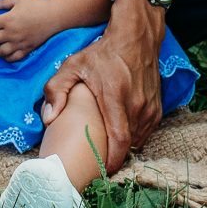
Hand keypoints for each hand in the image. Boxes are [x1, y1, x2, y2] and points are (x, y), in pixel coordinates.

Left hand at [0, 0, 69, 62]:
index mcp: (7, 20)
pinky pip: (15, 57)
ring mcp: (19, 43)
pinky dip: (7, 58)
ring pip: (1, 51)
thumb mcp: (18, 0)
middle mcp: (11, 33)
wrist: (53, 16)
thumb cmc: (35, 5)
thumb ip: (4, 2)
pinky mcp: (27, 49)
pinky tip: (4, 57)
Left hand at [37, 0, 166, 173]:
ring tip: (107, 152)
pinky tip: (121, 136)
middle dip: (115, 157)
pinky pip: (147, 131)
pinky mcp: (158, 106)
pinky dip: (135, 137)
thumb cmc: (102, 52)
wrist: (135, 36)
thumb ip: (56, 89)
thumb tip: (49, 118)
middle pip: (129, 144)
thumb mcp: (72, 65)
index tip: (101, 171)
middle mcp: (138, 105)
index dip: (112, 160)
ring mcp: (150, 107)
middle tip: (98, 164)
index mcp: (117, 98)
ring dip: (125, 148)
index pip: (120, 140)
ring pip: (139, 139)